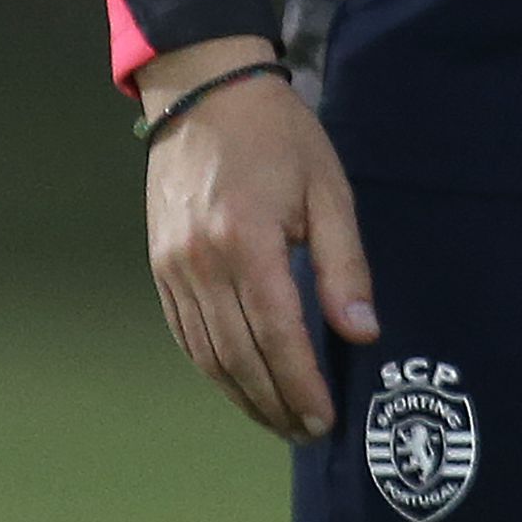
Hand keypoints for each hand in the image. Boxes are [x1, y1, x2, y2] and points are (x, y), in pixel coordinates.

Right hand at [139, 40, 377, 442]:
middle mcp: (202, 261)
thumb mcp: (329, 192)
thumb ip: (345, 267)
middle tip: (306, 432)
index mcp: (247, 241)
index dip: (302, 386)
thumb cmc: (279, 136)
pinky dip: (210, 366)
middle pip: (238, 355)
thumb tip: (361, 335)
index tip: (325, 420)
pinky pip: (183, 330)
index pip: (277, 336)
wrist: (204, 90)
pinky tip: (237, 382)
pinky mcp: (159, 262)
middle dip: (274, 403)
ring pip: (206, 352)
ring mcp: (173, 264)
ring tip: (276, 419)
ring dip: (241, 394)